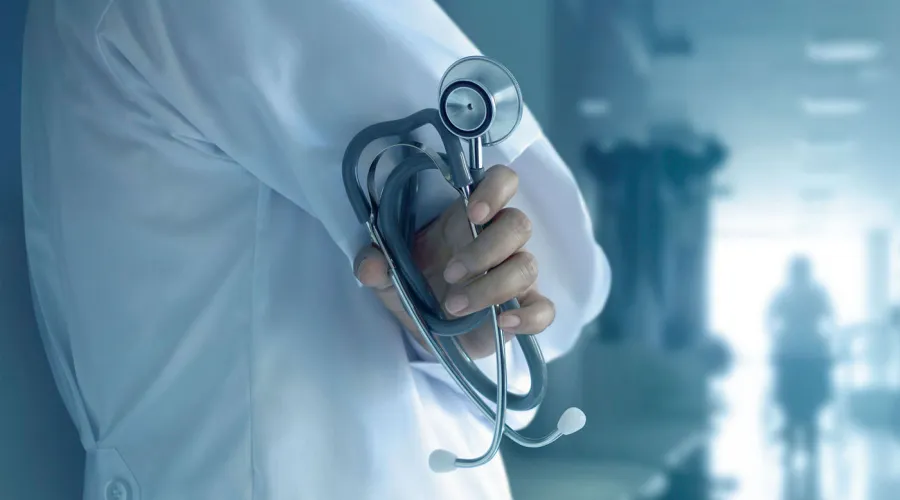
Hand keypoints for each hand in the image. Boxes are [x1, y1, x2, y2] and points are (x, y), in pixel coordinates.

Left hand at [354, 165, 555, 358]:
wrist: (428, 331)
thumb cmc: (416, 288)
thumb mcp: (386, 277)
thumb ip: (374, 265)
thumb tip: (370, 265)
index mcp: (467, 219)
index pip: (502, 182)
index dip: (495, 189)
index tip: (473, 212)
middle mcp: (498, 241)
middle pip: (518, 224)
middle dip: (486, 249)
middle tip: (449, 274)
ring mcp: (515, 275)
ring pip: (527, 265)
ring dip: (492, 287)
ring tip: (454, 307)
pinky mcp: (524, 309)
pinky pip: (545, 309)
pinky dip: (530, 316)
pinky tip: (503, 324)